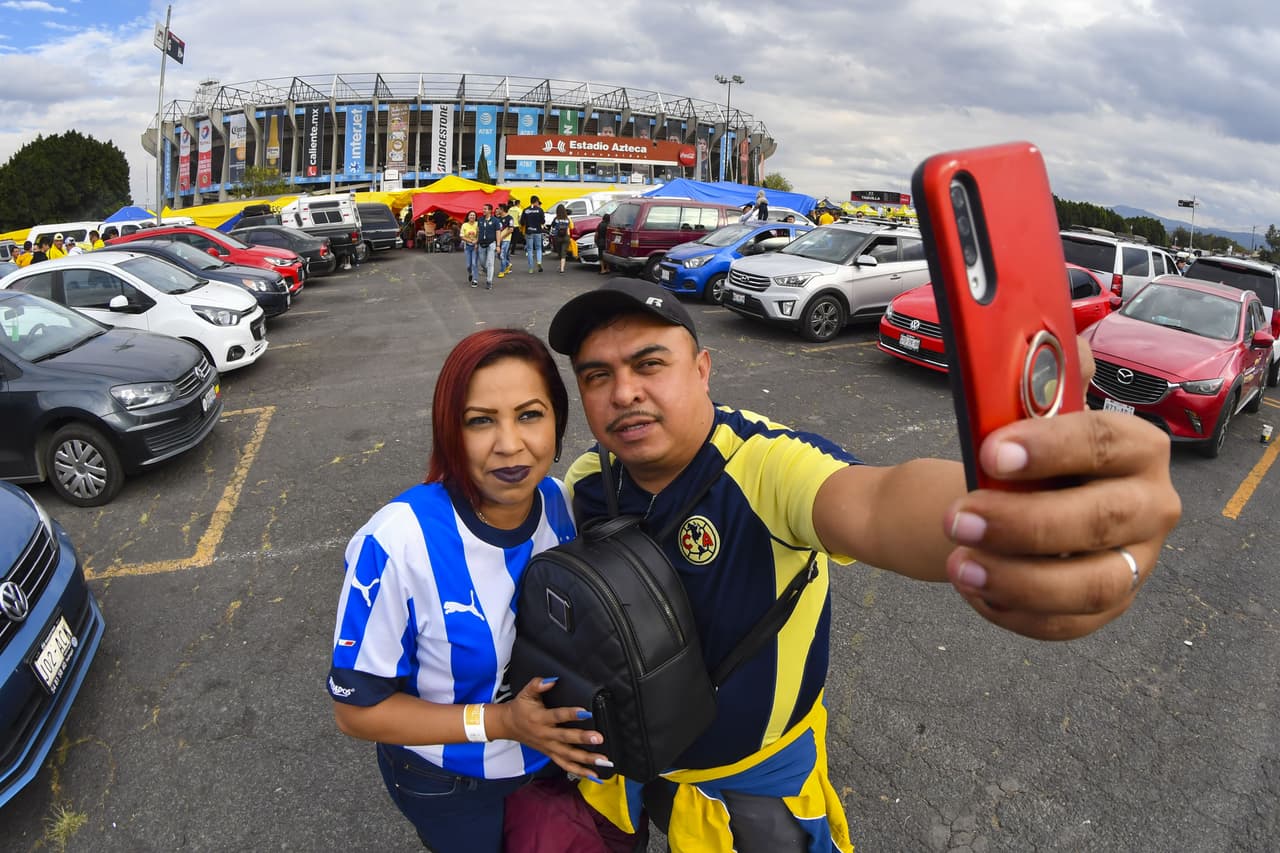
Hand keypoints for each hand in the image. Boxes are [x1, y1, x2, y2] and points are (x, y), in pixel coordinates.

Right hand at [491, 677, 609, 779]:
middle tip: (599, 738)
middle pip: (565, 738)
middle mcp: (545, 735)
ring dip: (586, 759)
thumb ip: (538, 685)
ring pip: (568, 756)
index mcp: (540, 718)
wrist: (508, 725)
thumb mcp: (526, 693)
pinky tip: (595, 775)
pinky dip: (580, 771)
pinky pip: (565, 765)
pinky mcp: (551, 754)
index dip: (571, 714)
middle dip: (583, 739)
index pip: (557, 716)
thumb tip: (551, 680)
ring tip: (604, 761)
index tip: (586, 712)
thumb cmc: (520, 707)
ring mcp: (548, 747)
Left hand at [941, 401, 1180, 640]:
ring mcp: (1134, 561)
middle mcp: (1150, 506)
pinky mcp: (1108, 606)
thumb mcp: (1026, 413)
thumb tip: (1067, 343)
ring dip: (1019, 580)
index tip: (991, 452)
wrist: (1009, 500)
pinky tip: (974, 589)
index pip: (1103, 442)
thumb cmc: (1023, 454)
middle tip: (958, 518)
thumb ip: (1045, 380)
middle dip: (1023, 524)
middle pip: (1100, 520)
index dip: (1050, 448)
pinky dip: (1015, 612)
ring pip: (1091, 585)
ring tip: (959, 564)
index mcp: (1135, 447)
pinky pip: (1068, 625)